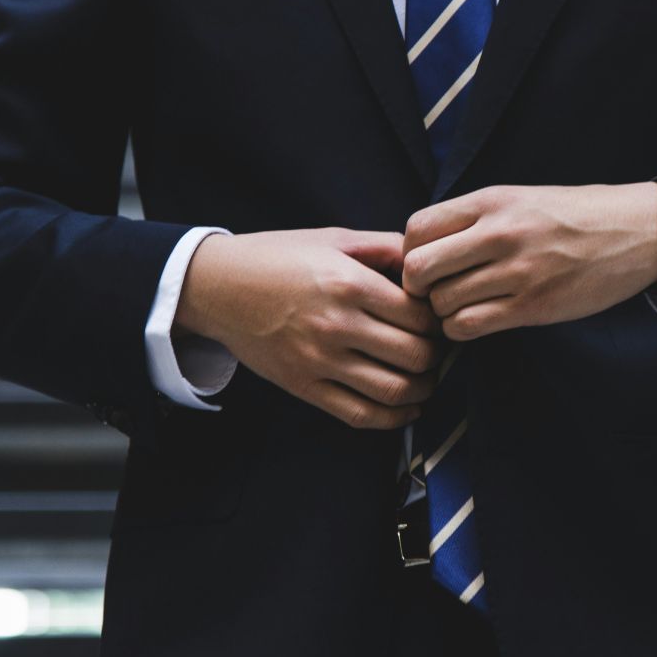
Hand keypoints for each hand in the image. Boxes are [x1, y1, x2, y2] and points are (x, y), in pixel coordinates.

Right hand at [174, 228, 444, 428]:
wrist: (218, 286)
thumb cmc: (278, 257)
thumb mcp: (333, 238)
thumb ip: (385, 247)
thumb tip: (428, 260)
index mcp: (349, 283)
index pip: (420, 316)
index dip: (439, 320)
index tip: (438, 318)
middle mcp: (337, 325)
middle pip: (415, 355)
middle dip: (436, 356)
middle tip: (437, 349)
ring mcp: (319, 360)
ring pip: (394, 390)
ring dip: (423, 389)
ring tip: (426, 378)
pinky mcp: (304, 386)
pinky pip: (360, 414)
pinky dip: (394, 418)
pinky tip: (406, 407)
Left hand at [402, 184, 656, 340]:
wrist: (636, 231)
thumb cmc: (575, 215)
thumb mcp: (520, 198)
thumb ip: (474, 218)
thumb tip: (423, 246)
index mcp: (492, 201)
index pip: (416, 228)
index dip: (410, 252)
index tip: (427, 263)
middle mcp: (499, 233)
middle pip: (418, 269)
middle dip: (418, 287)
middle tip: (435, 292)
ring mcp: (517, 272)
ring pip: (442, 303)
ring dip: (443, 312)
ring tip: (462, 306)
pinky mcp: (533, 306)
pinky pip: (469, 326)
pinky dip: (462, 329)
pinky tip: (477, 321)